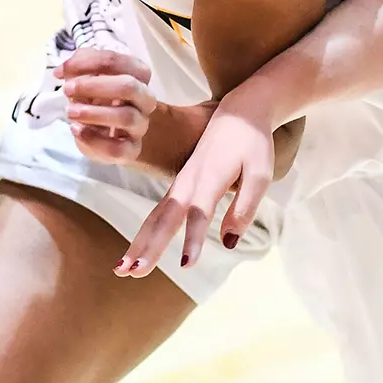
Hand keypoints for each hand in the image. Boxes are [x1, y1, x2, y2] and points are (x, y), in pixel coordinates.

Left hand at [55, 47, 158, 165]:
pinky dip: (93, 139)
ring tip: (70, 112)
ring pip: (125, 117)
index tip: (61, 71)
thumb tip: (64, 68)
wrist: (102, 135)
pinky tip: (76, 130)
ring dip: (93, 113)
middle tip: (67, 89)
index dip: (88, 63)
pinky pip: (117, 147)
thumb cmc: (97, 100)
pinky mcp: (131, 150)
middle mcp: (144, 99)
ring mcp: (140, 125)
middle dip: (94, 86)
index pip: (119, 62)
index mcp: (137, 75)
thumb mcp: (87, 79)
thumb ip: (79, 66)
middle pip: (128, 86)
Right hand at [115, 89, 275, 276]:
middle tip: (132, 272)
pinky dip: (146, 232)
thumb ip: (246, 207)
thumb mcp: (261, 173)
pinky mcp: (181, 185)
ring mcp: (182, 182)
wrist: (240, 111)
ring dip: (139, 242)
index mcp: (210, 177)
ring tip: (121, 269)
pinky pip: (160, 212)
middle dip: (148, 246)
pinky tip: (137, 251)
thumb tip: (228, 242)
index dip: (193, 238)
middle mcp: (189, 181)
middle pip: (165, 217)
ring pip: (156, 216)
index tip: (186, 266)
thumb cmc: (253, 142)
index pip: (199, 212)